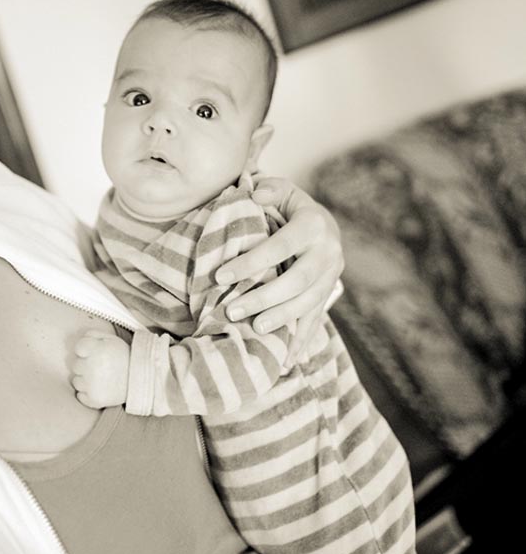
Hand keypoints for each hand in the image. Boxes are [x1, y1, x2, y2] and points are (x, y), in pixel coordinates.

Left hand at [71, 329, 129, 408]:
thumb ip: (93, 335)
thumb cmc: (124, 358)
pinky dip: (87, 394)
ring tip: (101, 378)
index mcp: (97, 350)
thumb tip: (81, 339)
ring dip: (85, 380)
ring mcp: (93, 384)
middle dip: (85, 365)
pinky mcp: (95, 399)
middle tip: (101, 367)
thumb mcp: (112, 340)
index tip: (95, 354)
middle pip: (76, 365)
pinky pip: (80, 396)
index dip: (86, 351)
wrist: (141, 379)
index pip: (78, 348)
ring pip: (76, 381)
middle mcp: (92, 367)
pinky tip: (99, 388)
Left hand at [215, 176, 343, 364]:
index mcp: (314, 224)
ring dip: (282, 320)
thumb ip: (270, 191)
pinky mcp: (329, 294)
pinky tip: (287, 362)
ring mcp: (332, 276)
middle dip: (264, 298)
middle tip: (232, 311)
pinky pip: (316, 321)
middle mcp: (329, 251)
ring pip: (309, 304)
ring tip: (255, 331)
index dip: (251, 263)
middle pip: (297, 281)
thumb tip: (255, 194)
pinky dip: (301, 341)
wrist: (323, 224)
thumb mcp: (282, 192)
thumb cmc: (290, 208)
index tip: (220, 276)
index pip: (280, 246)